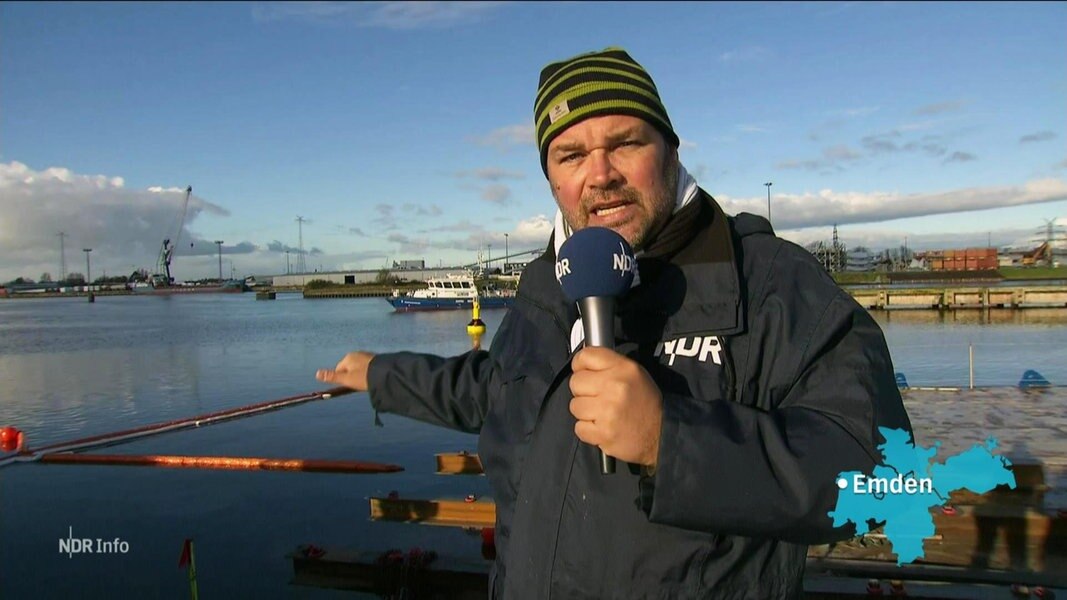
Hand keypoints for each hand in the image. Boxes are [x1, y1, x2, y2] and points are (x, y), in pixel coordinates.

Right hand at [316, 351, 374, 390]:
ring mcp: (368, 356)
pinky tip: (374, 379)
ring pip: (359, 368)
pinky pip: (369, 368)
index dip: (342, 379)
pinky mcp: (377, 360)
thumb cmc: (364, 377)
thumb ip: (332, 376)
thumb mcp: (346, 379)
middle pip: (350, 368)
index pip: (339, 369)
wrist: (387, 373)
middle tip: (359, 385)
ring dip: (361, 375)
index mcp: (348, 357)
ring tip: (367, 383)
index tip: (349, 386)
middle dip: (352, 377)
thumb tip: (317, 373)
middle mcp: (357, 354)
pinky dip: (369, 373)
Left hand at [569, 347, 662, 467]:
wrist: (662, 434)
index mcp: (623, 368)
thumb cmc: (646, 403)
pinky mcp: (603, 433)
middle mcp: (615, 386)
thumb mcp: (634, 373)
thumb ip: (608, 365)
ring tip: (602, 414)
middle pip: (575, 382)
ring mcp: (608, 411)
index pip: (585, 356)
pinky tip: (602, 427)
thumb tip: (580, 363)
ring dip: (585, 412)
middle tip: (598, 398)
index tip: (584, 373)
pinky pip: (579, 428)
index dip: (580, 365)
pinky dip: (588, 430)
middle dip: (583, 391)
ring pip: (575, 406)